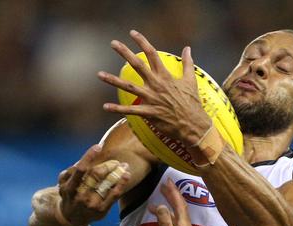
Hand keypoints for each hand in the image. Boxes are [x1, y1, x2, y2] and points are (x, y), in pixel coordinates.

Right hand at [57, 145, 130, 225]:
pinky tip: (127, 175)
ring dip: (117, 172)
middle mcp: (80, 196)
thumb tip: (83, 160)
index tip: (98, 147)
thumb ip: (70, 172)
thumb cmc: (70, 195)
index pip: (80, 169)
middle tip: (116, 160)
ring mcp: (91, 204)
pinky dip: (121, 183)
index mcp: (69, 187)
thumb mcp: (63, 184)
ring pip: (107, 183)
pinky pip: (114, 195)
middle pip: (96, 175)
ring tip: (124, 165)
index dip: (89, 156)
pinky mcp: (101, 210)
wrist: (70, 218)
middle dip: (107, 165)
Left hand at [98, 30, 211, 146]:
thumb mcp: (191, 80)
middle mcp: (156, 84)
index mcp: (166, 75)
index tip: (132, 33)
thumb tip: (188, 48)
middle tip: (113, 43)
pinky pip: (130, 110)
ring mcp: (151, 98)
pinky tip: (105, 106)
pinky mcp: (149, 113)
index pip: (152, 53)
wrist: (194, 125)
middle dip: (124, 53)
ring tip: (99, 74)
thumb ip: (187, 63)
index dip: (142, 42)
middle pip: (137, 64)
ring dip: (112, 80)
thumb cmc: (192, 103)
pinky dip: (117, 109)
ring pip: (128, 86)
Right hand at [150, 178, 199, 225]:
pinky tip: (162, 224)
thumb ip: (165, 222)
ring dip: (167, 209)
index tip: (166, 181)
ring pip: (176, 217)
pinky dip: (167, 219)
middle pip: (180, 209)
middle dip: (171, 196)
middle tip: (163, 186)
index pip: (179, 204)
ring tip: (154, 206)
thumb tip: (161, 206)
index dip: (173, 192)